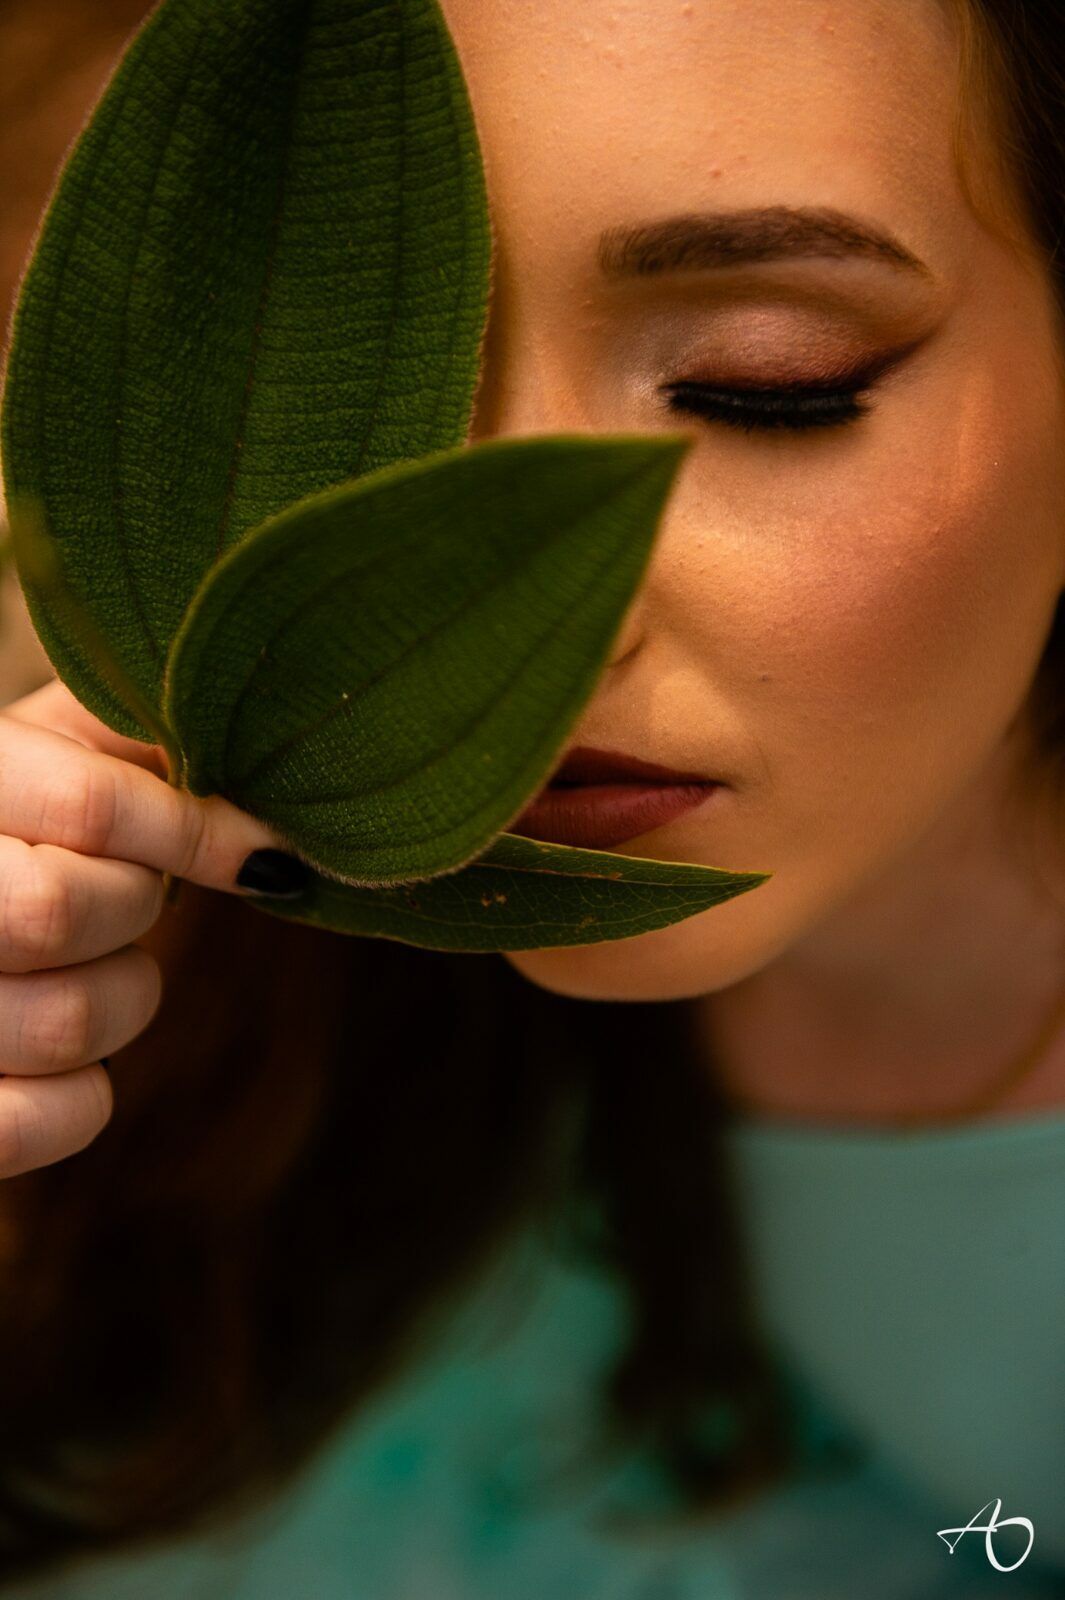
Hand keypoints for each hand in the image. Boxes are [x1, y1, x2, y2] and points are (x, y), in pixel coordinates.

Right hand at [0, 677, 293, 1177]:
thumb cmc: (8, 816)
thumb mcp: (50, 742)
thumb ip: (131, 740)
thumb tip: (261, 775)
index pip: (89, 807)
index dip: (197, 834)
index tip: (262, 857)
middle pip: (60, 911)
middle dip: (133, 907)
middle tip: (132, 895)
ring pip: (61, 1021)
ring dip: (121, 997)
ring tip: (95, 965)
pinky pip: (34, 1124)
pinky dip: (83, 1097)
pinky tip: (74, 1056)